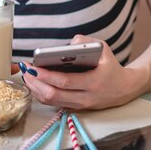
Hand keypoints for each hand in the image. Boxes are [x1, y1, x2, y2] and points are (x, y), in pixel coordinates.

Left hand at [21, 35, 143, 108]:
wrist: (125, 88)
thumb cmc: (111, 66)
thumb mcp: (104, 49)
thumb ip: (86, 42)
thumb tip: (68, 43)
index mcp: (94, 82)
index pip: (65, 82)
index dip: (46, 75)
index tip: (33, 67)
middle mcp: (86, 97)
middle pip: (54, 94)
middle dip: (35, 83)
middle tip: (25, 71)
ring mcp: (80, 105)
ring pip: (52, 102)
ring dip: (36, 89)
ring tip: (26, 76)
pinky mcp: (76, 108)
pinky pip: (54, 104)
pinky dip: (42, 94)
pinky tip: (35, 84)